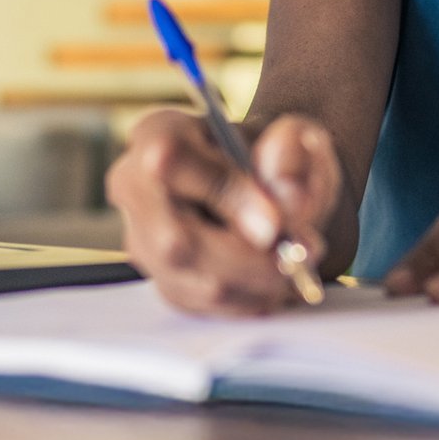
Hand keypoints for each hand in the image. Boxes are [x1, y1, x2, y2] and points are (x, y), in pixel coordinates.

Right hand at [106, 110, 341, 315]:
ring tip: (296, 260)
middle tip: (303, 251)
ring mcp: (142, 241)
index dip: (227, 194)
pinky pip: (207, 307)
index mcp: (158, 133)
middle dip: (250, 258)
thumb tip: (289, 201)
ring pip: (195, 282)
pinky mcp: (164, 282)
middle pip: (175, 241)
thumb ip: (294, 155)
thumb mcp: (297, 136)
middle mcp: (135, 188)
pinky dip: (252, 299)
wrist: (271, 188)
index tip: (277, 222)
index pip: (171, 162)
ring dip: (259, 282)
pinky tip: (275, 277)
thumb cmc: (275, 156)